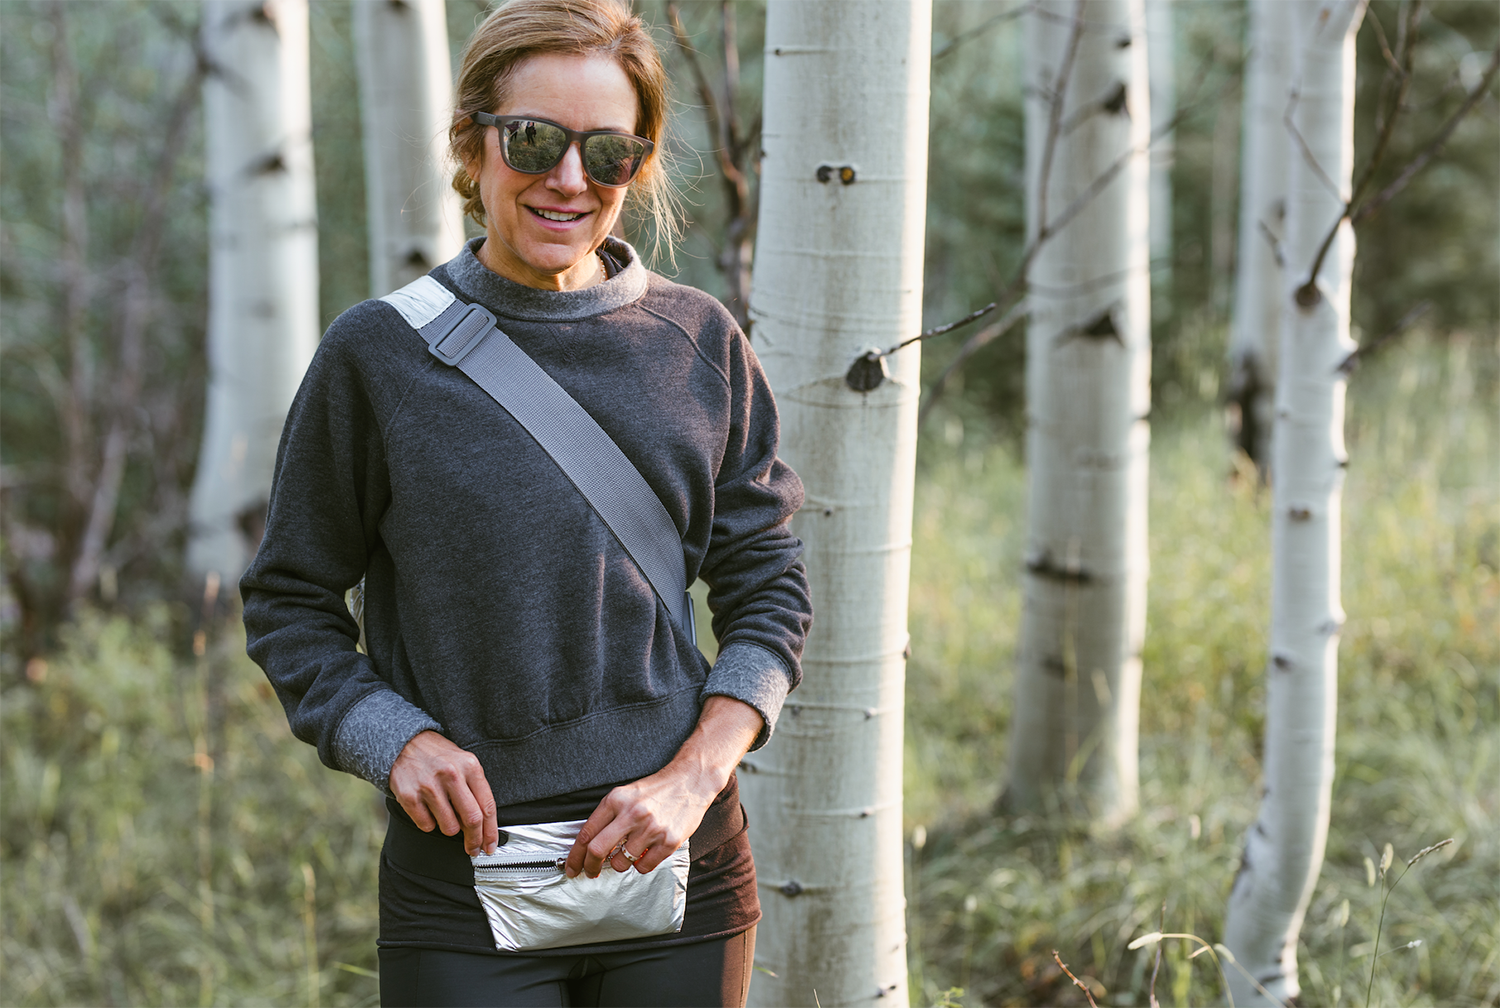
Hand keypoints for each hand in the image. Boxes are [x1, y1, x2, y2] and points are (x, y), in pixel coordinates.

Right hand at [389, 730, 498, 855]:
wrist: (404, 743)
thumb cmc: (438, 756)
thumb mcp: (464, 763)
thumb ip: (475, 789)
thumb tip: (485, 825)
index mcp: (470, 766)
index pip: (487, 806)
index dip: (491, 831)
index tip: (490, 845)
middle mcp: (451, 774)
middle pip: (472, 820)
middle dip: (474, 840)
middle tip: (473, 849)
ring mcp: (429, 786)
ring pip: (449, 827)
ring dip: (450, 829)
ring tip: (445, 815)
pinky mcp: (409, 796)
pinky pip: (427, 825)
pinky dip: (429, 824)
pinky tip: (428, 810)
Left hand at [565, 696, 762, 877]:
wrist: (691, 780)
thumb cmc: (657, 789)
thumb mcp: (626, 794)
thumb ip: (608, 817)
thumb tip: (589, 847)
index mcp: (616, 800)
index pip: (586, 833)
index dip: (575, 856)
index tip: (571, 867)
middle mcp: (632, 813)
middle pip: (598, 850)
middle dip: (590, 866)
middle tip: (590, 872)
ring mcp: (651, 828)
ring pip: (621, 863)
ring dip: (620, 864)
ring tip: (629, 852)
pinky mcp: (668, 841)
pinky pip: (644, 867)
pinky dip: (641, 865)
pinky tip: (646, 852)